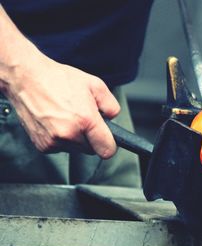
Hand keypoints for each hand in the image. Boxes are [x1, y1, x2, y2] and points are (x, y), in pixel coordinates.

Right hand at [2, 49, 119, 158]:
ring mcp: (54, 141)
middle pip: (91, 149)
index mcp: (85, 120)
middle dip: (91, 137)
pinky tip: (57, 122)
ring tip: (68, 117)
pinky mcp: (43, 146)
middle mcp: (69, 134)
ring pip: (76, 149)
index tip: (108, 140)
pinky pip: (61, 148)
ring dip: (76, 138)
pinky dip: (62, 139)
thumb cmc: (58, 79)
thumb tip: (113, 118)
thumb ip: (111, 105)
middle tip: (83, 119)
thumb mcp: (95, 85)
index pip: (107, 150)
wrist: (26, 79)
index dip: (110, 145)